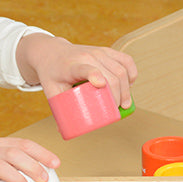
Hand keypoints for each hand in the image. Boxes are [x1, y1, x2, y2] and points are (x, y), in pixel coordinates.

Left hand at [17, 34, 136, 108]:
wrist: (52, 52)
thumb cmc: (53, 74)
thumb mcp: (51, 91)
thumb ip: (59, 110)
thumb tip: (64, 131)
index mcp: (71, 66)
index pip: (85, 68)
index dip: (94, 74)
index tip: (100, 85)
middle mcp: (87, 55)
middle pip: (111, 75)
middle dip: (118, 95)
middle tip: (117, 111)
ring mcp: (98, 51)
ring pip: (121, 69)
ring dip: (127, 89)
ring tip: (124, 103)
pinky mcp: (106, 50)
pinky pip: (126, 60)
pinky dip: (131, 73)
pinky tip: (129, 84)